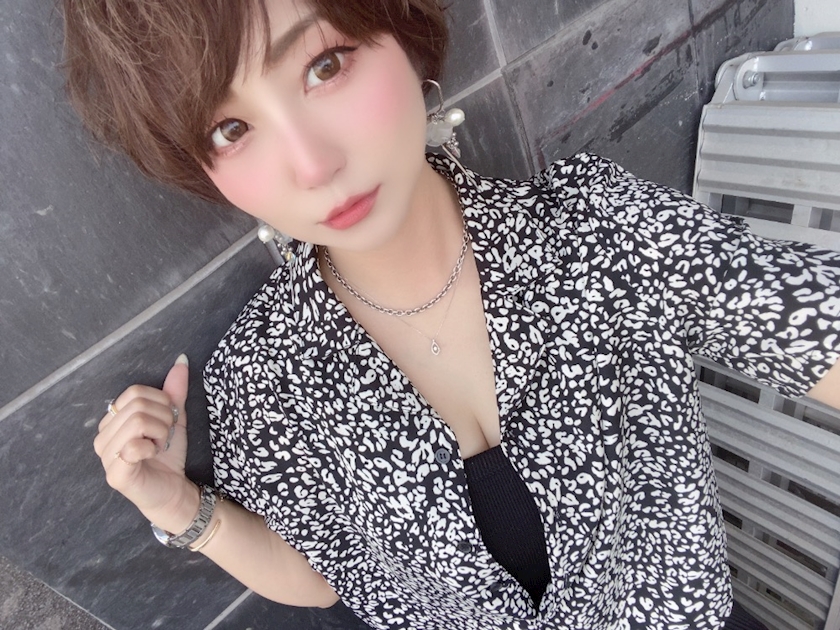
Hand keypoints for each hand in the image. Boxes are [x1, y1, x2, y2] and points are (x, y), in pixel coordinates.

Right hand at [93, 355, 193, 520]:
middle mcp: (102, 436)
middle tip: (166, 436)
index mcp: (112, 421)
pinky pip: (134, 445)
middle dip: (164, 419)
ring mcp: (105, 456)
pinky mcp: (115, 474)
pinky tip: (152, 456)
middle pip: (137, 405)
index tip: (168, 421)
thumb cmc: (168, 457)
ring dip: (160, 433)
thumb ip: (175, 391)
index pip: (135, 392)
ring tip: (159, 446)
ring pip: (137, 422)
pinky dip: (152, 447)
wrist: (174, 490)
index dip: (161, 402)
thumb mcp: (175, 419)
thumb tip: (181, 361)